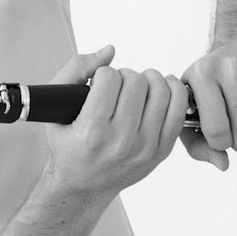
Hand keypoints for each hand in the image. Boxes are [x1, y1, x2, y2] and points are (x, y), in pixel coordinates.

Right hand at [39, 46, 188, 199]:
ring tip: (139, 87)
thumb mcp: (56, 108)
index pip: (110, 78)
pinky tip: (162, 89)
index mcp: (93, 131)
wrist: (84, 185)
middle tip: (119, 87)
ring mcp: (146, 147)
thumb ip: (76, 70)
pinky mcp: (162, 150)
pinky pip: (179, 109)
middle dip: (126, 76)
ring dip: (150, 80)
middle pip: (137, 81)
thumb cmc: (70, 145)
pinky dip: (174, 90)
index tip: (100, 85)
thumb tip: (110, 50)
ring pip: (162, 90)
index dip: (103, 75)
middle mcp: (121, 141)